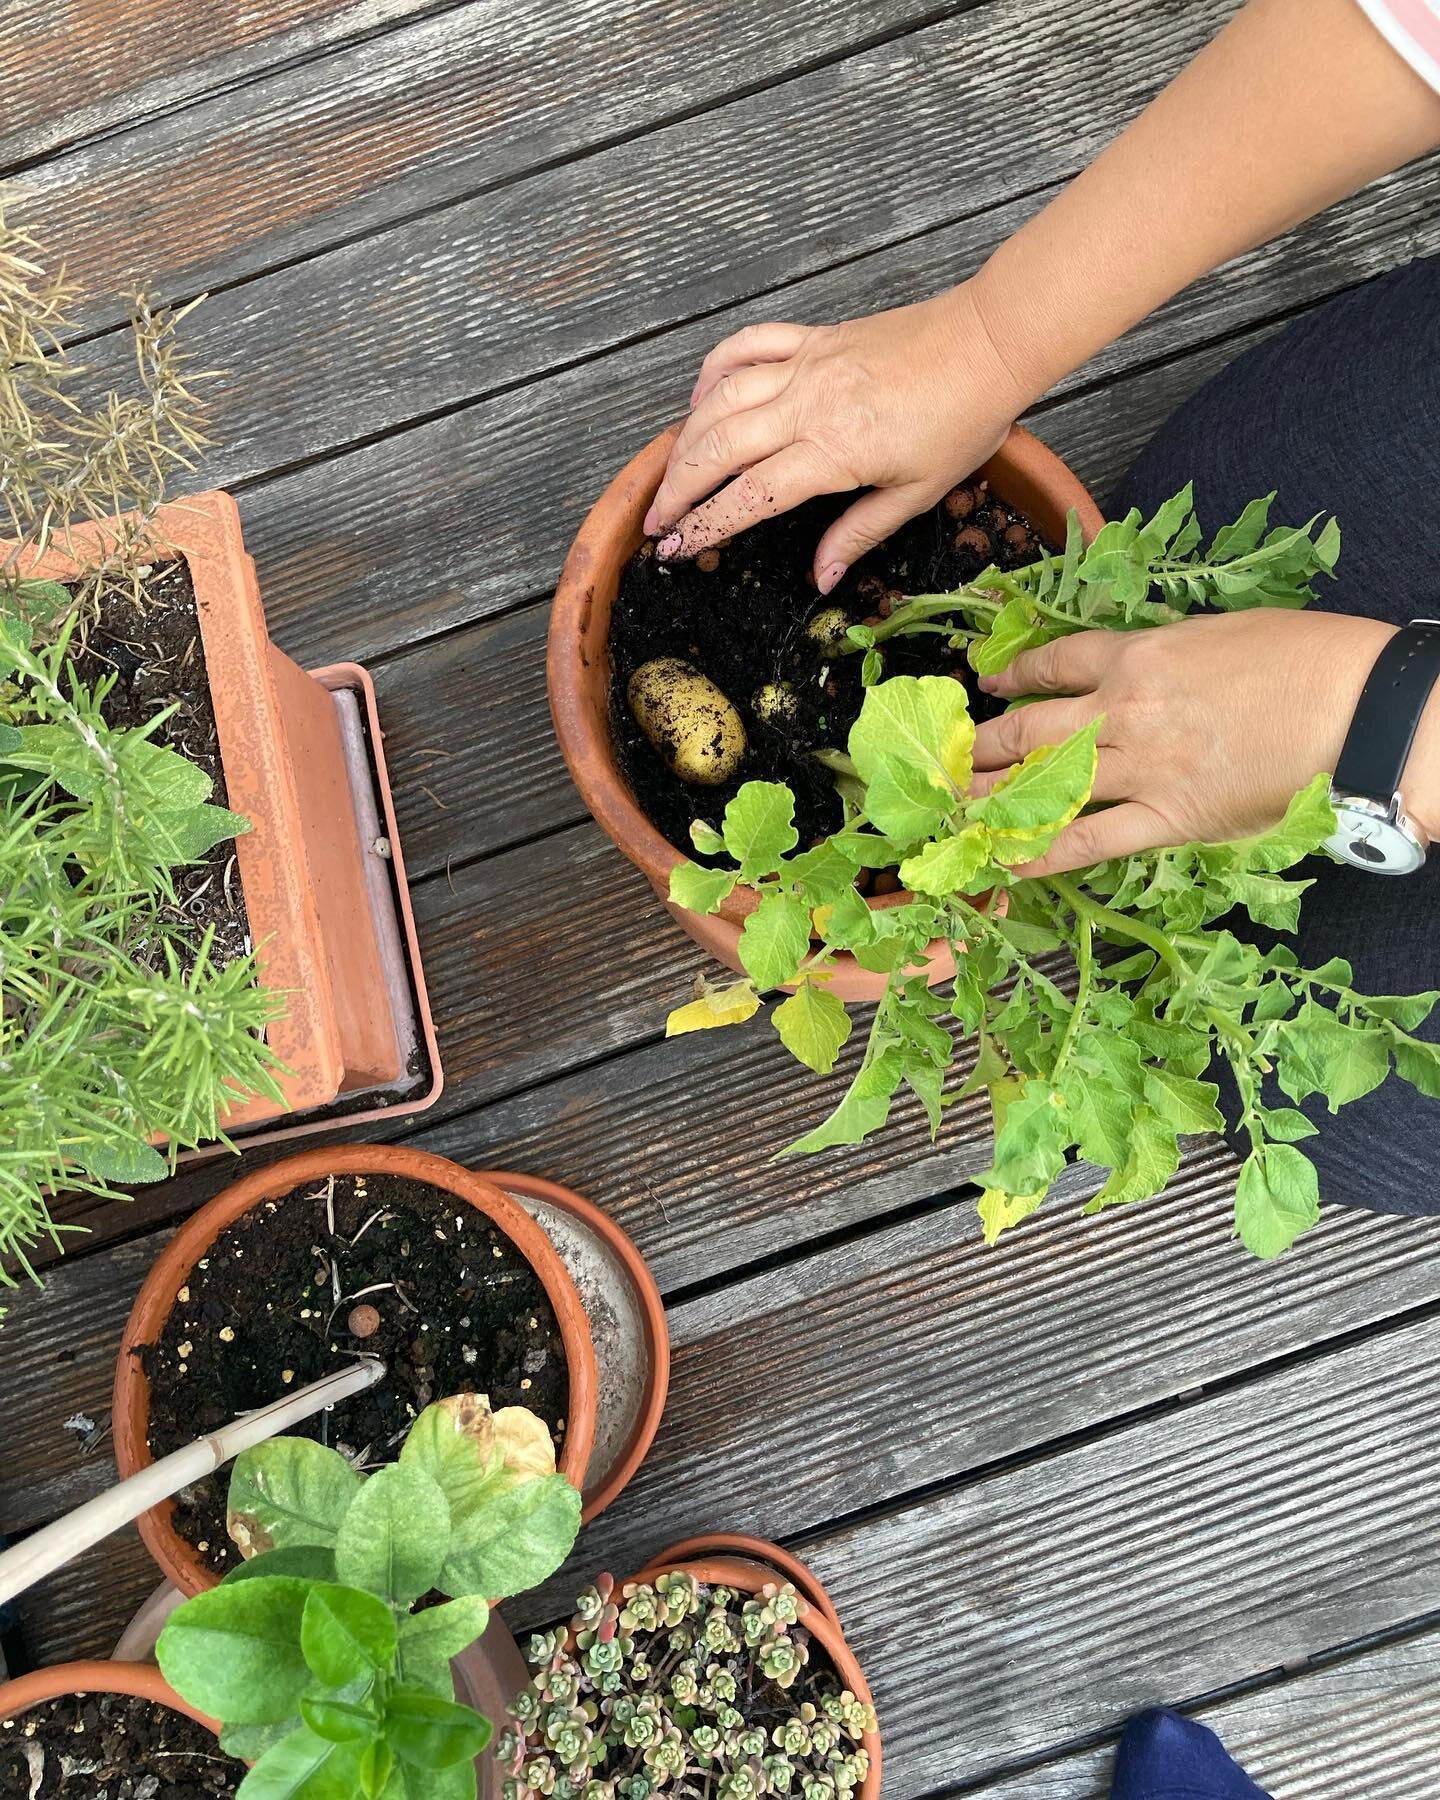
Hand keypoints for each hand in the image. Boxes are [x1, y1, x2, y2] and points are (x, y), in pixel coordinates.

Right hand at [643, 282, 1029, 591]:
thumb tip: (821, 577)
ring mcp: (806, 365)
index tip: (676, 547)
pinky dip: (713, 370)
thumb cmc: (964, 419)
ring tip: (669, 472)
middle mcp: (807, 404)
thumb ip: (859, 534)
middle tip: (658, 519)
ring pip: (720, 398)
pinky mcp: (813, 337)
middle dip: (678, 488)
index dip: (705, 524)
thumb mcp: (917, 494)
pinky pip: (745, 346)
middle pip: (717, 448)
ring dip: (685, 438)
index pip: (749, 495)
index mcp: (833, 451)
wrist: (989, 343)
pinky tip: (700, 398)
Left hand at [970, 608, 1409, 874]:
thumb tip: (1136, 665)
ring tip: (948, 810)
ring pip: (1044, 784)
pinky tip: (1000, 863)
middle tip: (942, 760)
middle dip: (980, 745)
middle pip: (1029, 729)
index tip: (988, 686)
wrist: (1353, 709)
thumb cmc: (1302, 658)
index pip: (1054, 664)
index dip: (1014, 676)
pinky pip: (1088, 841)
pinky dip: (1040, 854)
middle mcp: (1121, 712)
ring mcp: (1139, 769)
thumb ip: (1164, 652)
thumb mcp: (1217, 633)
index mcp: (1136, 655)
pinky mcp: (1165, 819)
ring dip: (990, 798)